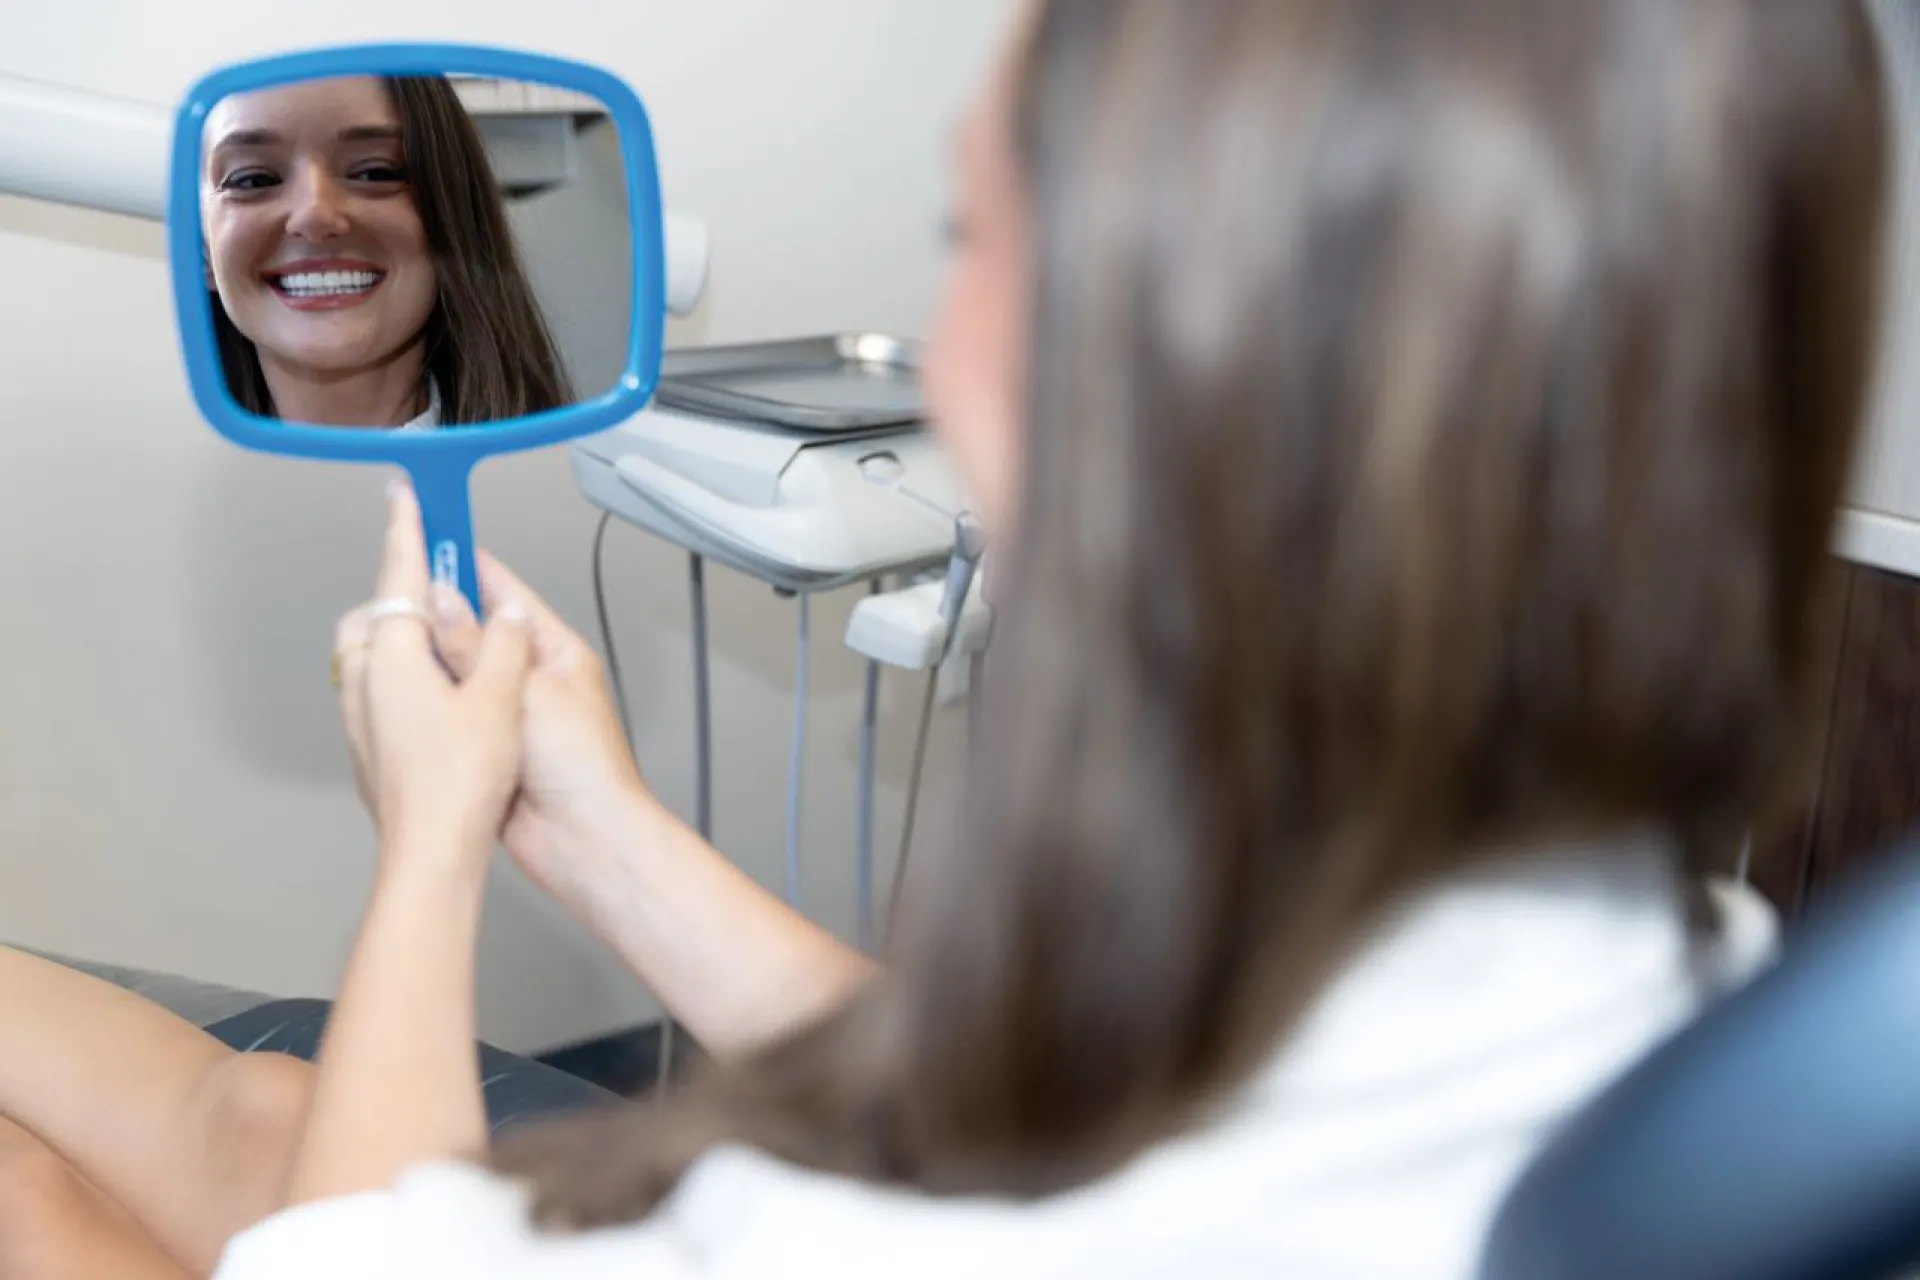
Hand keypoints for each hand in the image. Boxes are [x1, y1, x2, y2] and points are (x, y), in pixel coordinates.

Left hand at [334, 481, 534, 867]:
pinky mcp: (370, 752)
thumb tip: (502, 613)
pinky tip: (447, 708)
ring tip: (455, 653)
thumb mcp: (499, 698)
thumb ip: (499, 645)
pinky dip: (405, 684)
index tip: (404, 496)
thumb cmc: (460, 782)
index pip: (400, 575)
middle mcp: (365, 681)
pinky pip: (380, 697)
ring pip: (373, 659)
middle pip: (375, 616)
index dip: (406, 530)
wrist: (432, 855)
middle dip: (403, 596)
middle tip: (447, 591)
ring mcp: (360, 720)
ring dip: (405, 643)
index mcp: (394, 655)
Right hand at [423, 546, 653, 917]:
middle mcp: (531, 678)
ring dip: (428, 661)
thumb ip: (477, 650)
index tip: (429, 535)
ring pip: (459, 675)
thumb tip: (440, 602)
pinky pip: (453, 714)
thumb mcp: (524, 693)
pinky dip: (429, 704)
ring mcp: (508, 714)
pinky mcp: (488, 749)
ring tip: (383, 636)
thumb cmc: (581, 765)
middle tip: (390, 591)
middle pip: (475, 633)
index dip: (465, 564)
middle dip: (436, 614)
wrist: (584, 839)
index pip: (505, 594)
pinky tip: (397, 692)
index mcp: (553, 652)